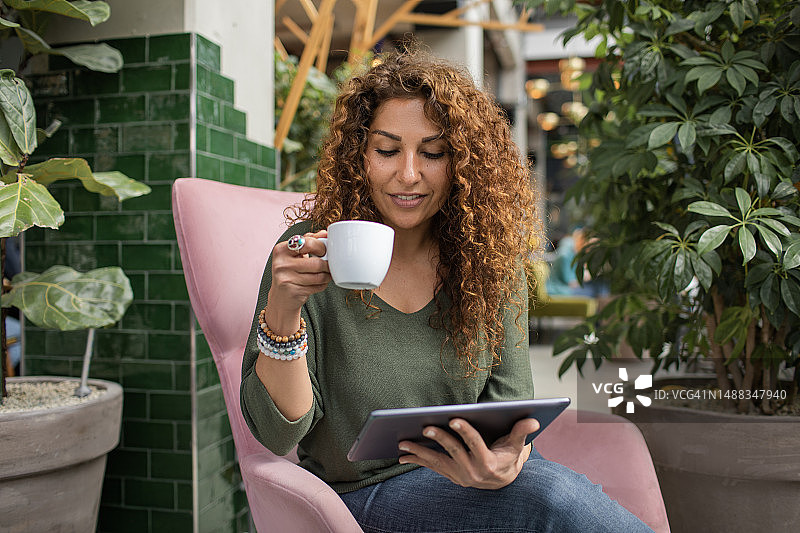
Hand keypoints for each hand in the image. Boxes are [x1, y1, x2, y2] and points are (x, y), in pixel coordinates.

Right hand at [265, 230, 331, 331]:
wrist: (281, 297)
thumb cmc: (290, 272)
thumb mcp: (295, 254)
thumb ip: (309, 241)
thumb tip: (325, 233)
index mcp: (281, 249)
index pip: (307, 242)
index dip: (321, 247)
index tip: (324, 251)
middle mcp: (281, 263)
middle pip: (316, 263)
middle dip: (327, 265)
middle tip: (328, 265)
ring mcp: (285, 278)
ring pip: (319, 276)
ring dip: (327, 276)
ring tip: (325, 274)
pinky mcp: (293, 291)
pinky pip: (317, 286)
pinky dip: (322, 285)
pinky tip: (319, 283)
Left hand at [397, 417, 538, 489]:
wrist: (502, 481)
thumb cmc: (508, 456)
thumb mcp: (517, 446)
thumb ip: (522, 431)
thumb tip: (534, 418)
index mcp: (488, 462)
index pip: (475, 444)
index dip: (465, 431)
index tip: (454, 419)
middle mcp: (472, 472)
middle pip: (454, 452)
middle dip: (439, 439)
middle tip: (425, 426)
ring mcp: (460, 476)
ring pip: (438, 462)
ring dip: (420, 452)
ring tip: (403, 444)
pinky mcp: (450, 476)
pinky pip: (432, 468)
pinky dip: (417, 461)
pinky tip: (402, 456)